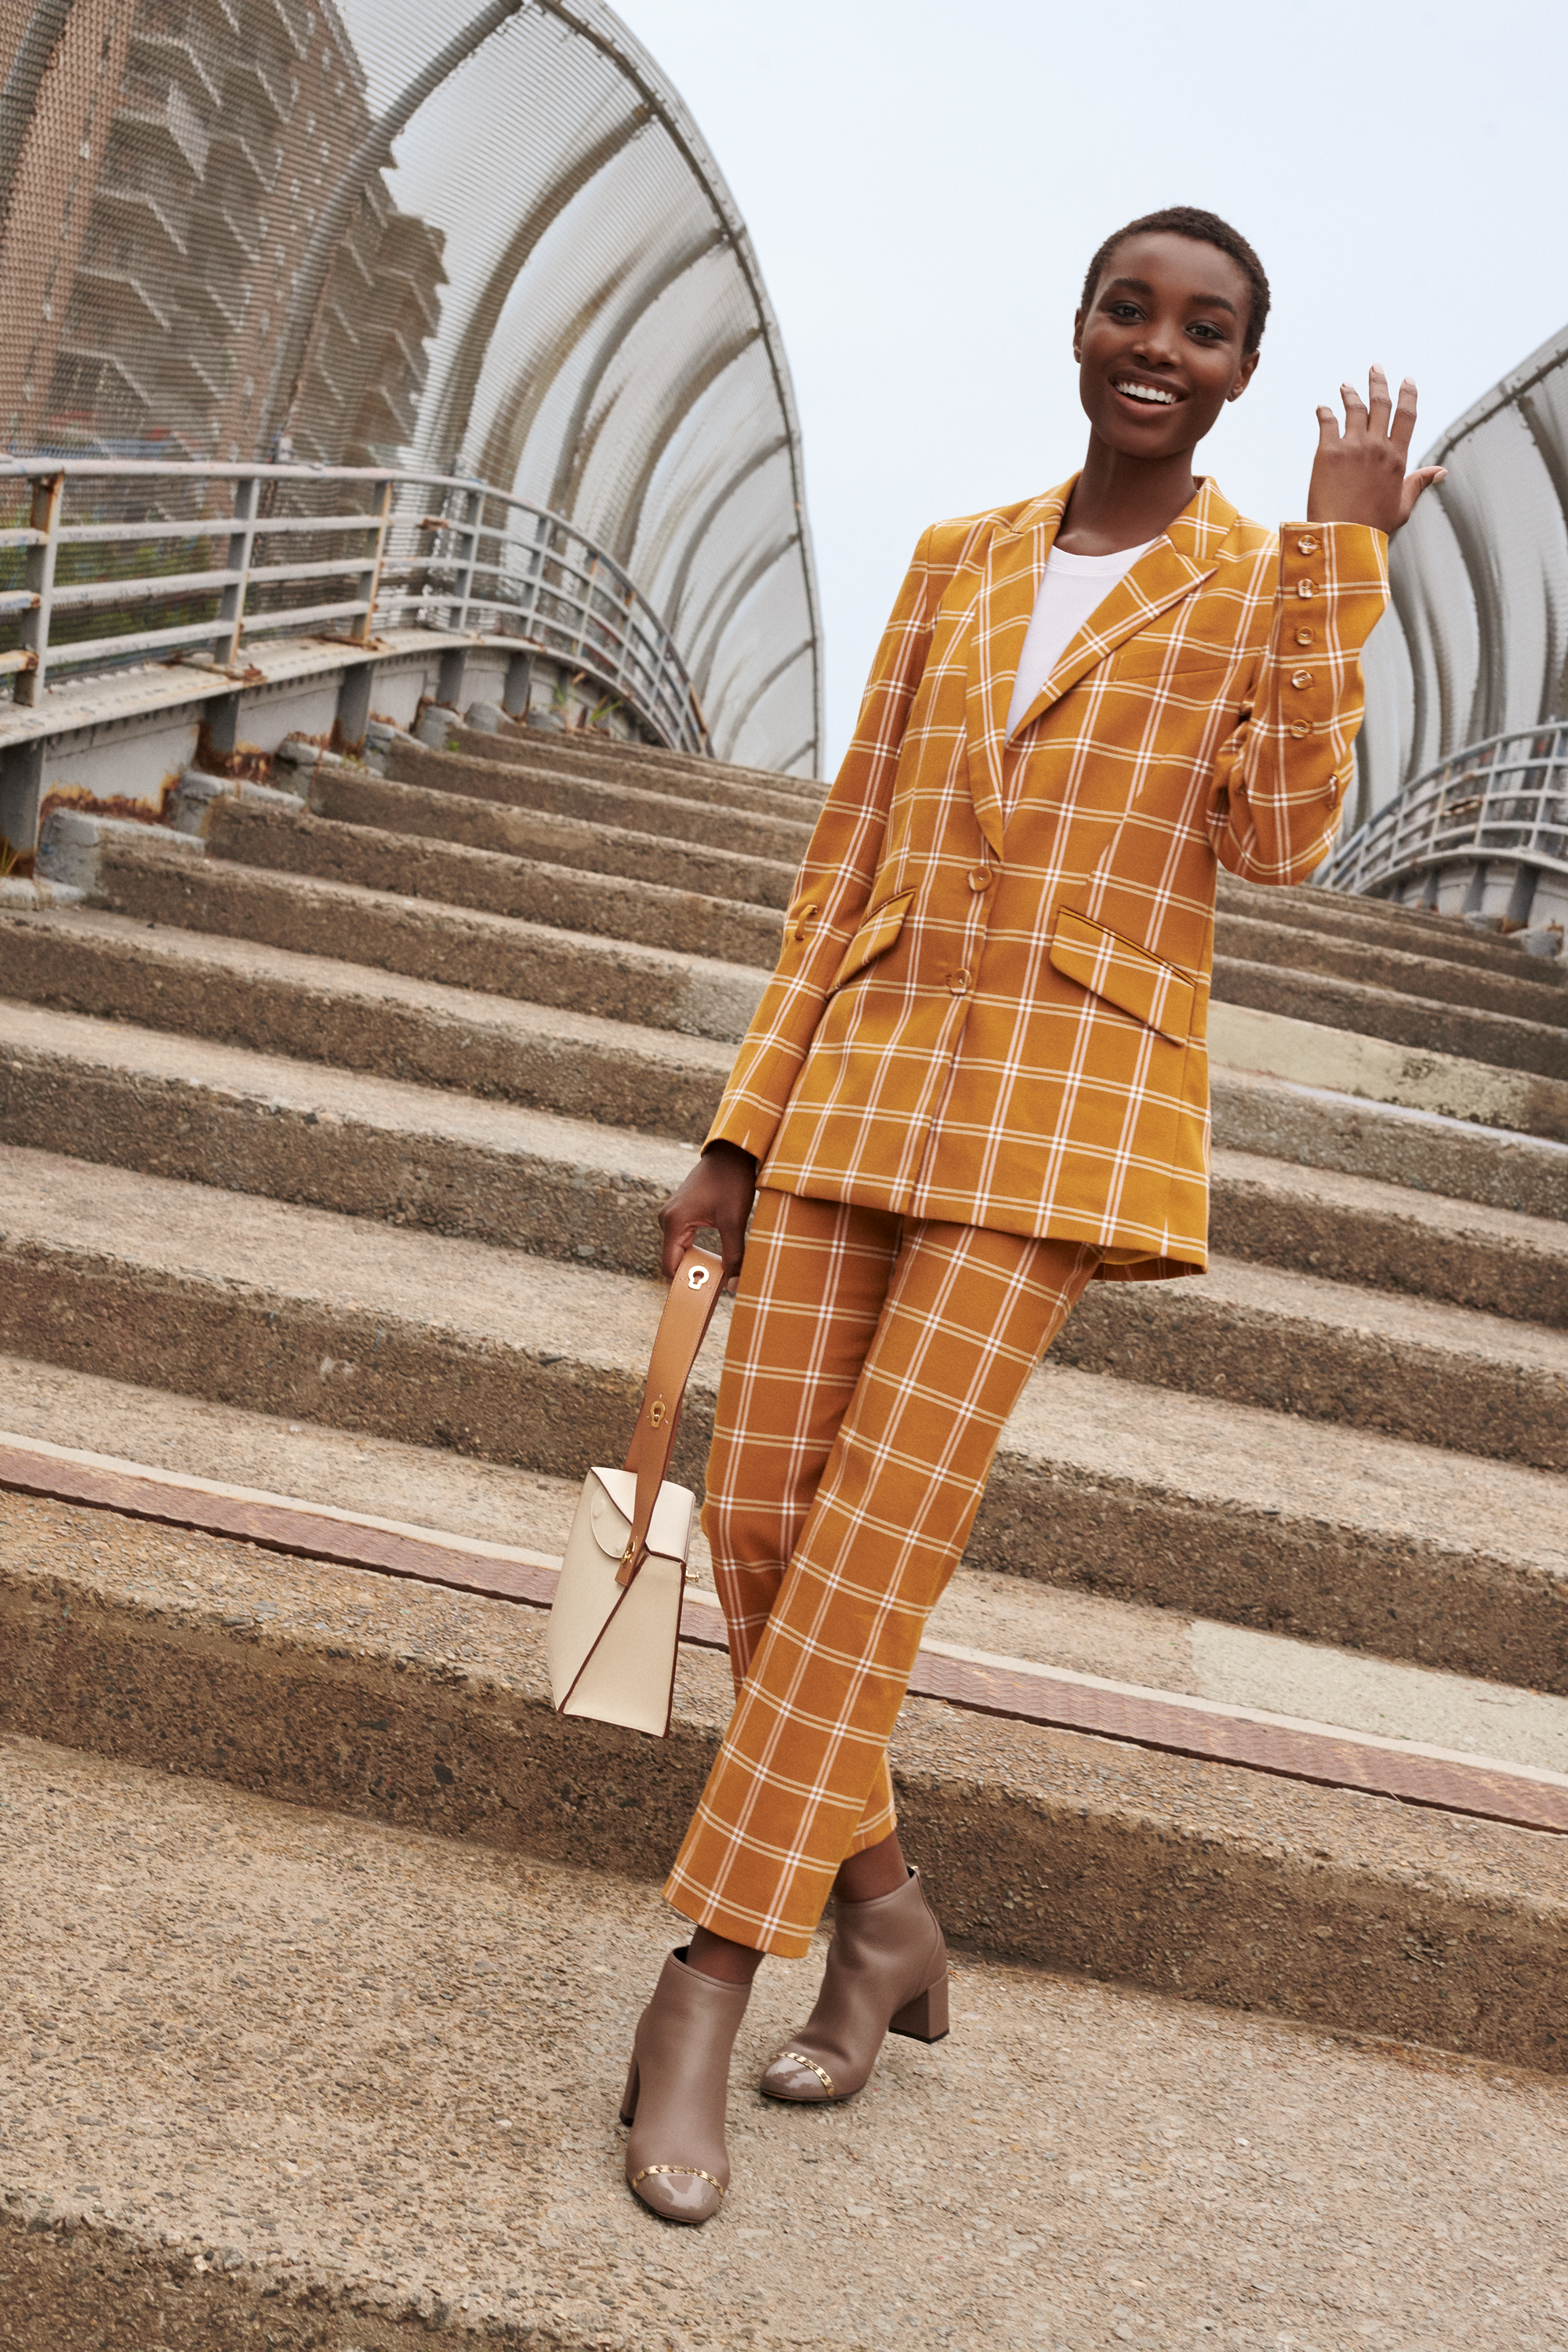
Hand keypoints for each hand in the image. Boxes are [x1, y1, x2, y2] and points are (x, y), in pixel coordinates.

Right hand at [657, 1141, 756, 1285]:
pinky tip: (715, 1258)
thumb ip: (734, 1255)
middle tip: (717, 1286)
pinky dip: (696, 1251)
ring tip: (719, 1271)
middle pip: (674, 1260)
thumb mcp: (735, 1221)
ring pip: (679, 1251)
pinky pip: (683, 1240)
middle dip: (693, 1274)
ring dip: (696, 1262)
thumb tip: (735, 1285)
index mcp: (674, 1222)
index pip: (669, 1266)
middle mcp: (666, 1219)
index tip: (703, 1295)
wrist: (731, 1154)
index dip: (684, 1283)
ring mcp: (671, 1215)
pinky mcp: (680, 1212)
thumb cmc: (731, 1182)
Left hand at [1307, 367, 1445, 535]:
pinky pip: (1327, 422)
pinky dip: (1324, 412)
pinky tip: (1322, 408)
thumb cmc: (1372, 528)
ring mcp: (1352, 446)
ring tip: (1346, 385)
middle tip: (1376, 368)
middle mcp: (1377, 446)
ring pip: (1354, 408)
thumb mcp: (1402, 506)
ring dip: (1350, 393)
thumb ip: (1418, 484)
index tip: (1408, 380)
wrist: (1343, 537)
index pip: (1407, 416)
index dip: (1408, 395)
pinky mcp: (1327, 452)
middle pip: (1381, 404)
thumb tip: (1440, 472)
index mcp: (1397, 458)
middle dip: (1379, 382)